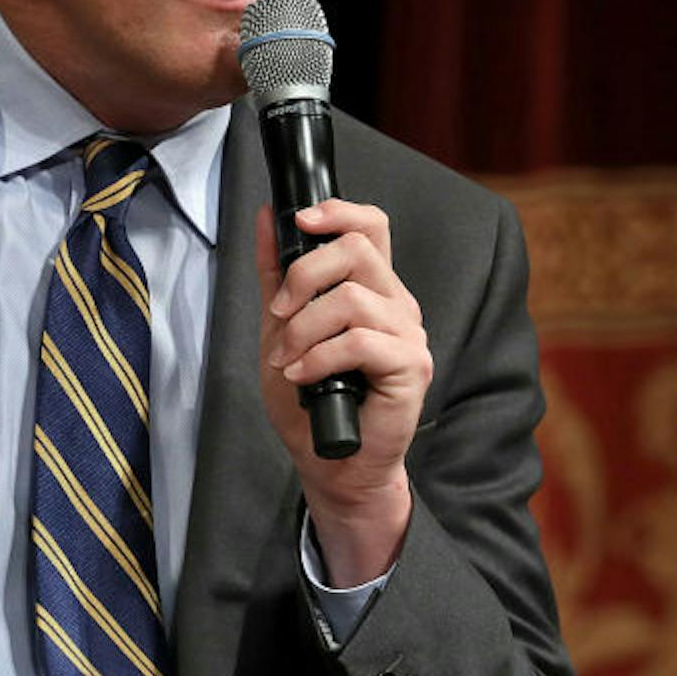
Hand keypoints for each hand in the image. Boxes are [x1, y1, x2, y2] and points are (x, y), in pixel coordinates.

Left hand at [254, 201, 431, 585]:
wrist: (331, 463)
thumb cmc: (311, 401)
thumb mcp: (281, 328)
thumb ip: (277, 275)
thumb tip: (266, 218)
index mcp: (373, 288)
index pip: (371, 226)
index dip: (338, 212)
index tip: (300, 221)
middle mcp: (397, 303)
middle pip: (358, 250)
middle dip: (304, 275)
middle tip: (280, 313)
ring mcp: (409, 333)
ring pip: (352, 299)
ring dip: (304, 328)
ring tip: (287, 359)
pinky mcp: (410, 366)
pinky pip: (360, 342)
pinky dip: (320, 357)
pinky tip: (303, 375)